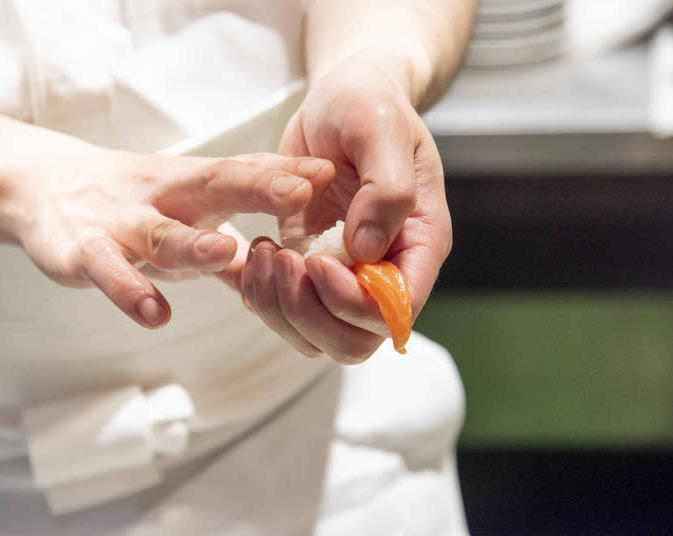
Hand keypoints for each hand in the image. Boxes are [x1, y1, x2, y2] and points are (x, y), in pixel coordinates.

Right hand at [0, 120, 331, 328]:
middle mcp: (162, 196)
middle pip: (213, 187)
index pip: (243, 173)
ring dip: (192, 243)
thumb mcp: (185, 215)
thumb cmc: (132, 203)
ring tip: (225, 253)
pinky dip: (128, 289)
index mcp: (192, 185)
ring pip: (160, 233)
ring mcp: (120, 222)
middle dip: (258, 189)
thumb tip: (290, 272)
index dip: (285, 175)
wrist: (40, 184)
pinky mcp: (80, 250)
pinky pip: (106, 270)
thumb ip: (235, 245)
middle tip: (300, 192)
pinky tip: (154, 312)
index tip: (328, 174)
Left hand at [241, 54, 451, 363]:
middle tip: (280, 261)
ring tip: (262, 252)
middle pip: (354, 340)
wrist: (341, 101)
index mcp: (417, 242)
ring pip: (316, 336)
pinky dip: (263, 296)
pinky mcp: (310, 269)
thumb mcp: (381, 129)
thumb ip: (386, 188)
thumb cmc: (368, 106)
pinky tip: (255, 253)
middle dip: (310, 313)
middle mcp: (385, 269)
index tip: (318, 261)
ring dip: (280, 307)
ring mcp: (346, 274)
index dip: (353, 302)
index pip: (395, 310)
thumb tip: (367, 250)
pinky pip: (288, 310)